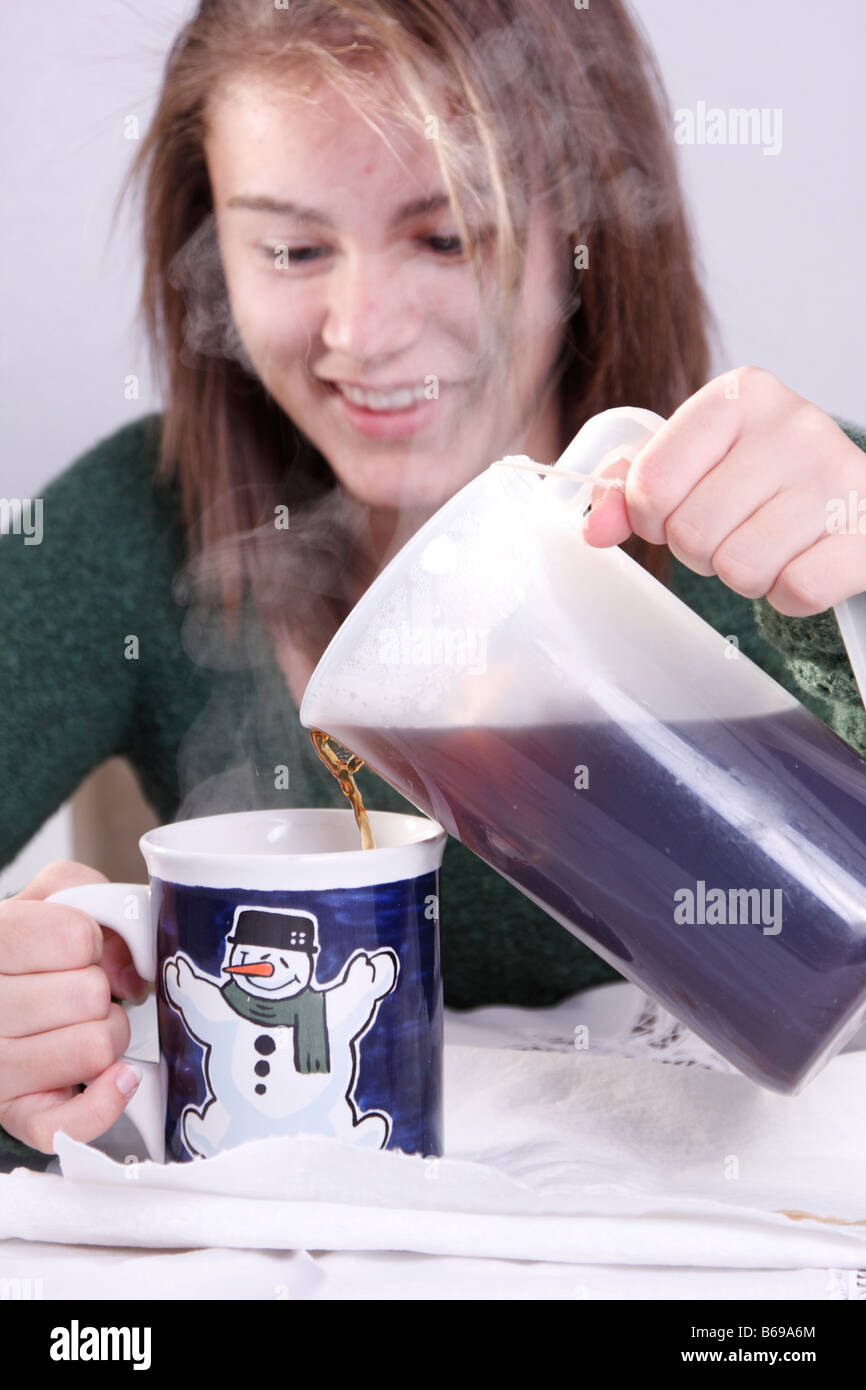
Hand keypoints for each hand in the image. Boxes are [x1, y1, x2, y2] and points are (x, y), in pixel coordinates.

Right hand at [0, 860, 147, 1153]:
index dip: (92, 941)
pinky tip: (115, 1076)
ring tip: (82, 1025)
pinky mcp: (15, 1117)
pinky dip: (106, 1099)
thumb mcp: (52, 897)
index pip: (74, 939)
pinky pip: (72, 1123)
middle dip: (102, 990)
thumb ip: (91, 896)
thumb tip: (130, 966)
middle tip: (81, 993)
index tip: (79, 949)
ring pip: (95, 1048)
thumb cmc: (30, 948)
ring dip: (108, 1034)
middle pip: (89, 995)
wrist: (1, 994)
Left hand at [581, 367, 865, 616]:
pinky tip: (803, 561)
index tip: (673, 513)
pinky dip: (789, 595)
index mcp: (742, 393)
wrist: (852, 502)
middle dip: (701, 551)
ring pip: (741, 568)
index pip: (651, 483)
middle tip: (732, 532)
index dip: (649, 518)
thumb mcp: (696, 464)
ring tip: (769, 546)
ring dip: (744, 575)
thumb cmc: (762, 482)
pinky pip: (796, 591)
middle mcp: (797, 425)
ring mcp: (840, 477)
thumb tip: (593, 526)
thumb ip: (635, 487)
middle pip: (692, 533)